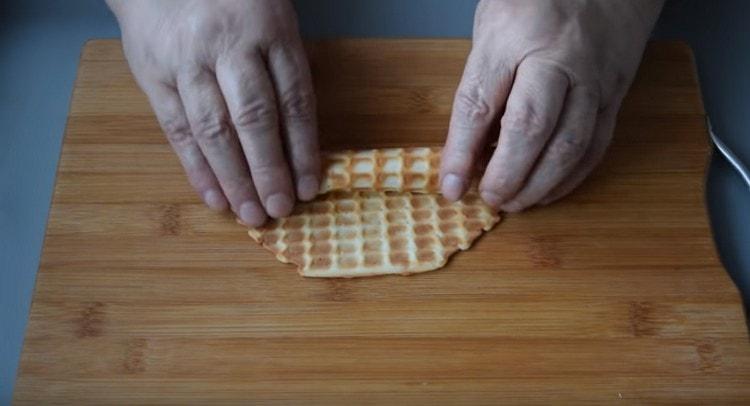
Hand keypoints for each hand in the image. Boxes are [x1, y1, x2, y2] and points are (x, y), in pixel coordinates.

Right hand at [108, 0, 319, 225]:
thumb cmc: (232, 6)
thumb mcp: (273, 23)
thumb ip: (285, 73)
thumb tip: (301, 143)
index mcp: (270, 32)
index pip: (293, 99)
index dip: (303, 149)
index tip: (309, 187)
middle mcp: (229, 46)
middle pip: (254, 117)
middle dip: (269, 170)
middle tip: (279, 209)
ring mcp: (188, 62)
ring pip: (214, 129)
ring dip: (234, 178)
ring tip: (250, 213)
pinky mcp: (154, 75)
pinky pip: (177, 129)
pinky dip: (196, 168)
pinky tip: (214, 197)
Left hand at [440, 0, 664, 211]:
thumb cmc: (535, 3)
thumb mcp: (491, 30)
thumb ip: (479, 87)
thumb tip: (465, 153)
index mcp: (512, 35)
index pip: (480, 102)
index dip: (461, 152)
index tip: (450, 187)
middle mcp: (558, 57)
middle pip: (530, 127)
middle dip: (506, 174)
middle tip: (489, 198)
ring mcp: (593, 77)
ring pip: (570, 144)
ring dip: (539, 184)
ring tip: (514, 202)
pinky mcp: (616, 94)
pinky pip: (596, 145)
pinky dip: (570, 177)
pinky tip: (547, 191)